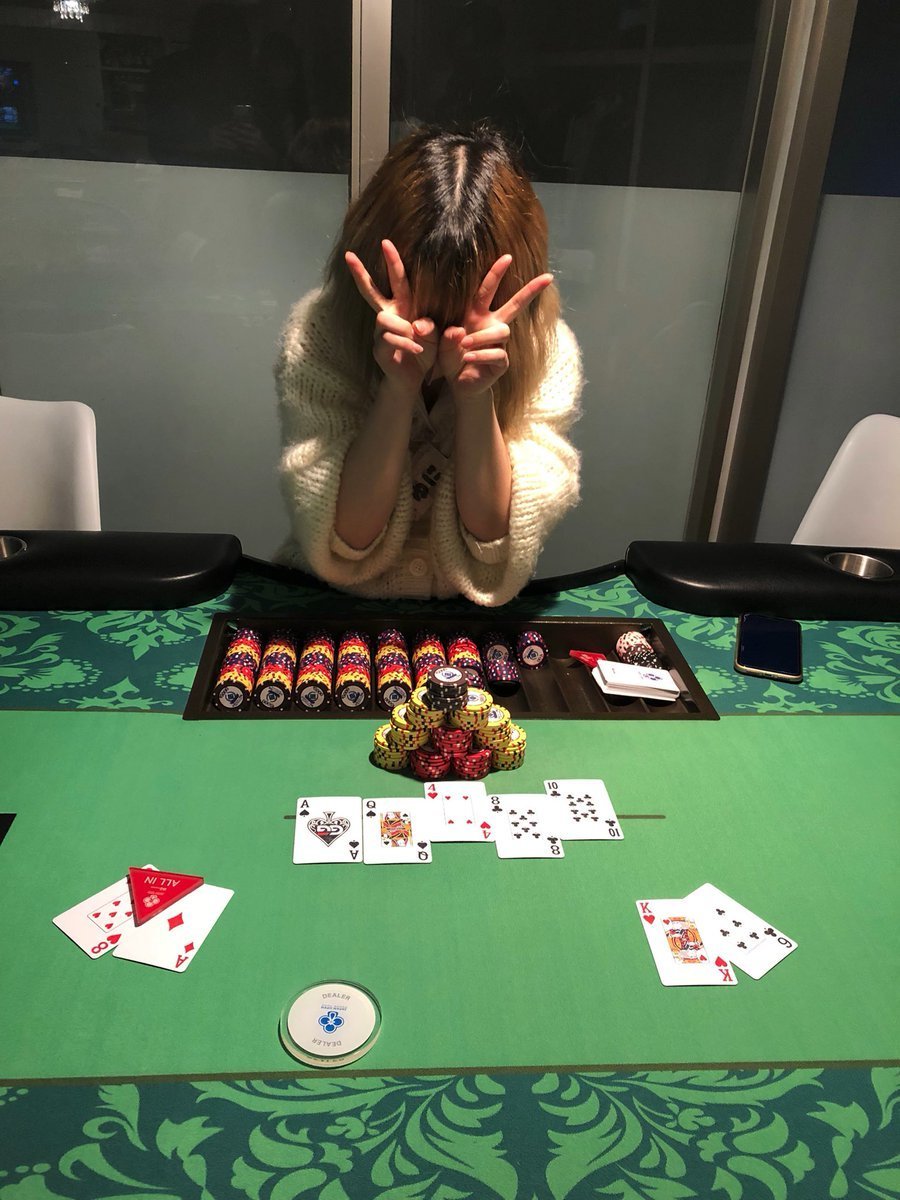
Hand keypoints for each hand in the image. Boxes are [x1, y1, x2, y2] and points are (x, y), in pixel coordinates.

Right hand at [345, 239, 437, 395]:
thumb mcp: (437, 338)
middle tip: (349, 255)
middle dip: (361, 273)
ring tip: (418, 341)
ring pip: (383, 318)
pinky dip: (405, 344)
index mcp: (404, 306)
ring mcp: (380, 332)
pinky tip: (417, 351)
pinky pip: (389, 339)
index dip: (392, 261)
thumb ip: (434, 329)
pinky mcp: (378, 348)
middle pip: (371, 291)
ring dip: (402, 327)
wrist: (413, 379)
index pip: (396, 280)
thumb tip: (420, 324)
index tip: (385, 242)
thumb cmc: (425, 352)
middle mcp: (388, 315)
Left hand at [439, 255, 552, 400]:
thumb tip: (457, 331)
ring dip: (481, 337)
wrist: (458, 383)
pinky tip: (468, 358)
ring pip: (501, 331)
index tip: (507, 257)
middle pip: (515, 305)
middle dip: (530, 291)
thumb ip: (446, 337)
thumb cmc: (451, 358)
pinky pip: (496, 354)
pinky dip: (481, 355)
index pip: (487, 290)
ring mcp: (499, 344)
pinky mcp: (501, 362)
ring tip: (465, 346)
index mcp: (477, 315)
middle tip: (548, 278)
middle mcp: (492, 326)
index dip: (496, 273)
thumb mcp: (442, 344)